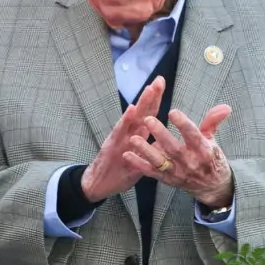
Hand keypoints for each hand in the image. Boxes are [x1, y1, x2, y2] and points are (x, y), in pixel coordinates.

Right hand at [80, 78, 166, 201]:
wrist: (97, 184)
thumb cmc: (120, 172)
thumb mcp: (140, 160)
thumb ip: (151, 149)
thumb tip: (166, 141)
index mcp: (135, 136)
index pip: (148, 114)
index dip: (156, 100)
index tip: (162, 84)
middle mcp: (127, 133)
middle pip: (141, 111)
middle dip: (151, 96)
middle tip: (159, 80)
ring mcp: (119, 138)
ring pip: (133, 118)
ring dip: (142, 104)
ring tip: (149, 90)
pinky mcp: (112, 147)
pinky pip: (121, 133)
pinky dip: (126, 120)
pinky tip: (132, 110)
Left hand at [129, 105, 234, 208]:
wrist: (211, 187)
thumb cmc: (210, 158)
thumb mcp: (212, 140)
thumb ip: (213, 122)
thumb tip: (225, 106)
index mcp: (204, 151)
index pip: (194, 136)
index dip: (183, 124)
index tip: (173, 111)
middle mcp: (190, 162)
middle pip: (174, 148)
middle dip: (161, 134)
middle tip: (148, 119)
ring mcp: (177, 172)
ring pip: (160, 162)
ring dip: (146, 150)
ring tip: (133, 138)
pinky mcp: (167, 179)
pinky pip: (151, 172)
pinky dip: (139, 164)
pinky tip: (127, 154)